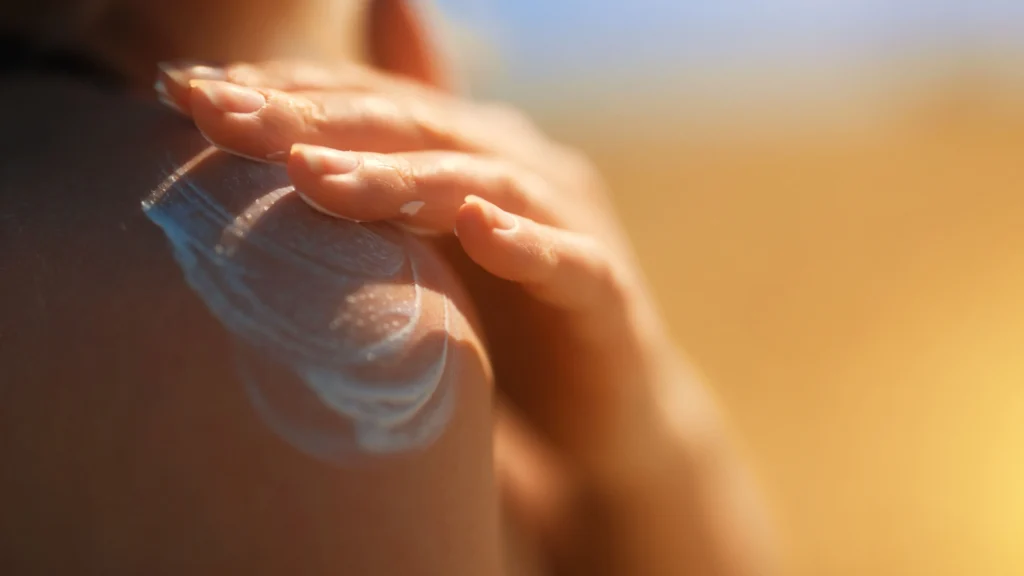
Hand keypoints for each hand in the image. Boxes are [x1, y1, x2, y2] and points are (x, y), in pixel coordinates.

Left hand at [155, 58, 720, 542]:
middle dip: (318, 120)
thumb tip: (298, 138)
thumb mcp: (425, 253)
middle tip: (224, 116)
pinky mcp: (606, 293)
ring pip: (482, 182)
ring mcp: (572, 224)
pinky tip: (475, 233)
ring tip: (314, 177)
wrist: (598, 416)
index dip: (288, 92)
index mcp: (472, 150)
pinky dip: (524, 243)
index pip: (373, 102)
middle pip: (416, 127)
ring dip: (400, 177)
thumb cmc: (501, 325)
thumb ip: (374, 186)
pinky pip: (567, 261)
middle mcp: (521, 168)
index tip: (188, 94)